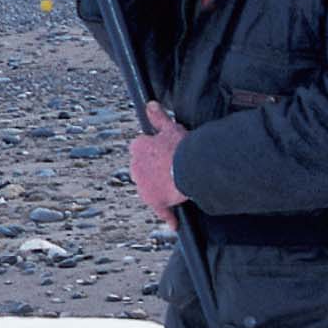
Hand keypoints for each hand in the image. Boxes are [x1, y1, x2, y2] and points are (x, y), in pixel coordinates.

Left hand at [129, 100, 188, 228]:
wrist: (191, 168)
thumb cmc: (182, 147)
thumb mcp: (170, 128)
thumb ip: (158, 117)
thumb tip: (149, 104)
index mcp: (138, 148)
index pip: (142, 149)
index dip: (155, 151)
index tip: (165, 153)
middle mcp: (136, 167)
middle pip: (145, 169)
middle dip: (156, 169)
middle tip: (173, 168)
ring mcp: (144, 186)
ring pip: (150, 188)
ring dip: (160, 188)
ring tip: (175, 186)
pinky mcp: (154, 201)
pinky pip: (161, 211)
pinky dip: (168, 216)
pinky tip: (174, 223)